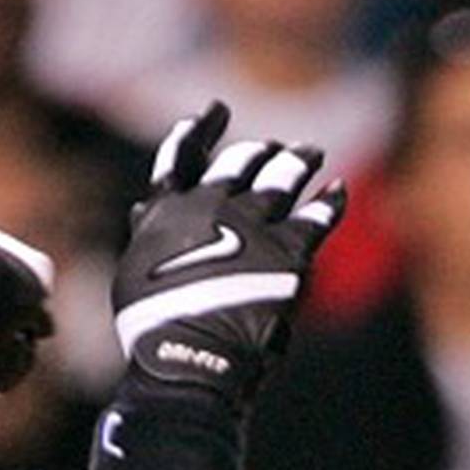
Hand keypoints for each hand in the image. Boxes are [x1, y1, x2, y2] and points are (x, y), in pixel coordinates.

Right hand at [112, 102, 344, 406]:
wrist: (190, 358)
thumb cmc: (153, 330)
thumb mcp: (133, 277)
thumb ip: (147, 235)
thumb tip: (144, 208)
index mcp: (168, 212)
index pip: (182, 155)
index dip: (200, 129)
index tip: (215, 112)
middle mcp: (213, 205)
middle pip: (241, 162)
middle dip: (256, 153)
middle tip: (270, 150)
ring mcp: (254, 224)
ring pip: (283, 175)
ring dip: (297, 160)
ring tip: (309, 155)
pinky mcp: (291, 251)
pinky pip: (319, 215)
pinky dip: (330, 201)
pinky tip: (336, 192)